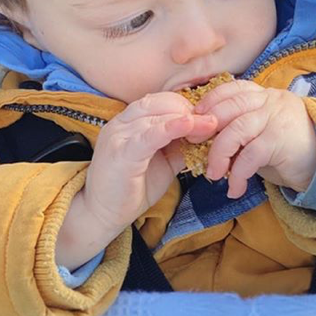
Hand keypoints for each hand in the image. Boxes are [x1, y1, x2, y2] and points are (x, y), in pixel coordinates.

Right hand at [82, 92, 216, 233]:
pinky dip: (171, 127)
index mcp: (129, 121)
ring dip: (187, 118)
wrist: (102, 215)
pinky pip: (149, 134)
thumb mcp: (163, 162)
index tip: (209, 117)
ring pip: (157, 114)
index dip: (187, 106)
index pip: (161, 100)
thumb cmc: (131, 189)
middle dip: (190, 109)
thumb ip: (180, 145)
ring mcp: (118, 135)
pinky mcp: (121, 152)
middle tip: (214, 122)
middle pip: (160, 101)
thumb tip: (206, 135)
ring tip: (210, 125)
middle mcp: (121, 123)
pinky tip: (189, 125)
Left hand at [193, 80, 315, 198]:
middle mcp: (269, 102)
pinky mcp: (281, 140)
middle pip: (229, 107)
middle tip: (195, 147)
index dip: (210, 101)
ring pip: (236, 130)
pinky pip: (250, 156)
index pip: (231, 88)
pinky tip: (235, 188)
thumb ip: (241, 128)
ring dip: (219, 155)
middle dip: (207, 128)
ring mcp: (276, 119)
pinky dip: (238, 174)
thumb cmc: (290, 148)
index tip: (195, 118)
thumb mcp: (264, 131)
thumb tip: (206, 140)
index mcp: (264, 95)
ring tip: (213, 174)